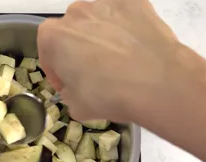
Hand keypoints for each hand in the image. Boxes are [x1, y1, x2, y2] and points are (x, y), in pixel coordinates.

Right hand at [38, 0, 179, 121]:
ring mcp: (106, 4)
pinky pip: (123, 14)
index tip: (66, 84)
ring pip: (96, 20)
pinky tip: (134, 48)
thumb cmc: (110, 95)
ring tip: (116, 60)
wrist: (158, 83)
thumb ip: (69, 94)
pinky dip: (125, 27)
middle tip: (91, 73)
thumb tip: (75, 92)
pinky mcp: (134, 2)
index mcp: (53, 37)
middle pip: (70, 32)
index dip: (56, 70)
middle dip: (77, 50)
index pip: (47, 52)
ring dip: (100, 36)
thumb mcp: (77, 107)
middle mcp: (76, 13)